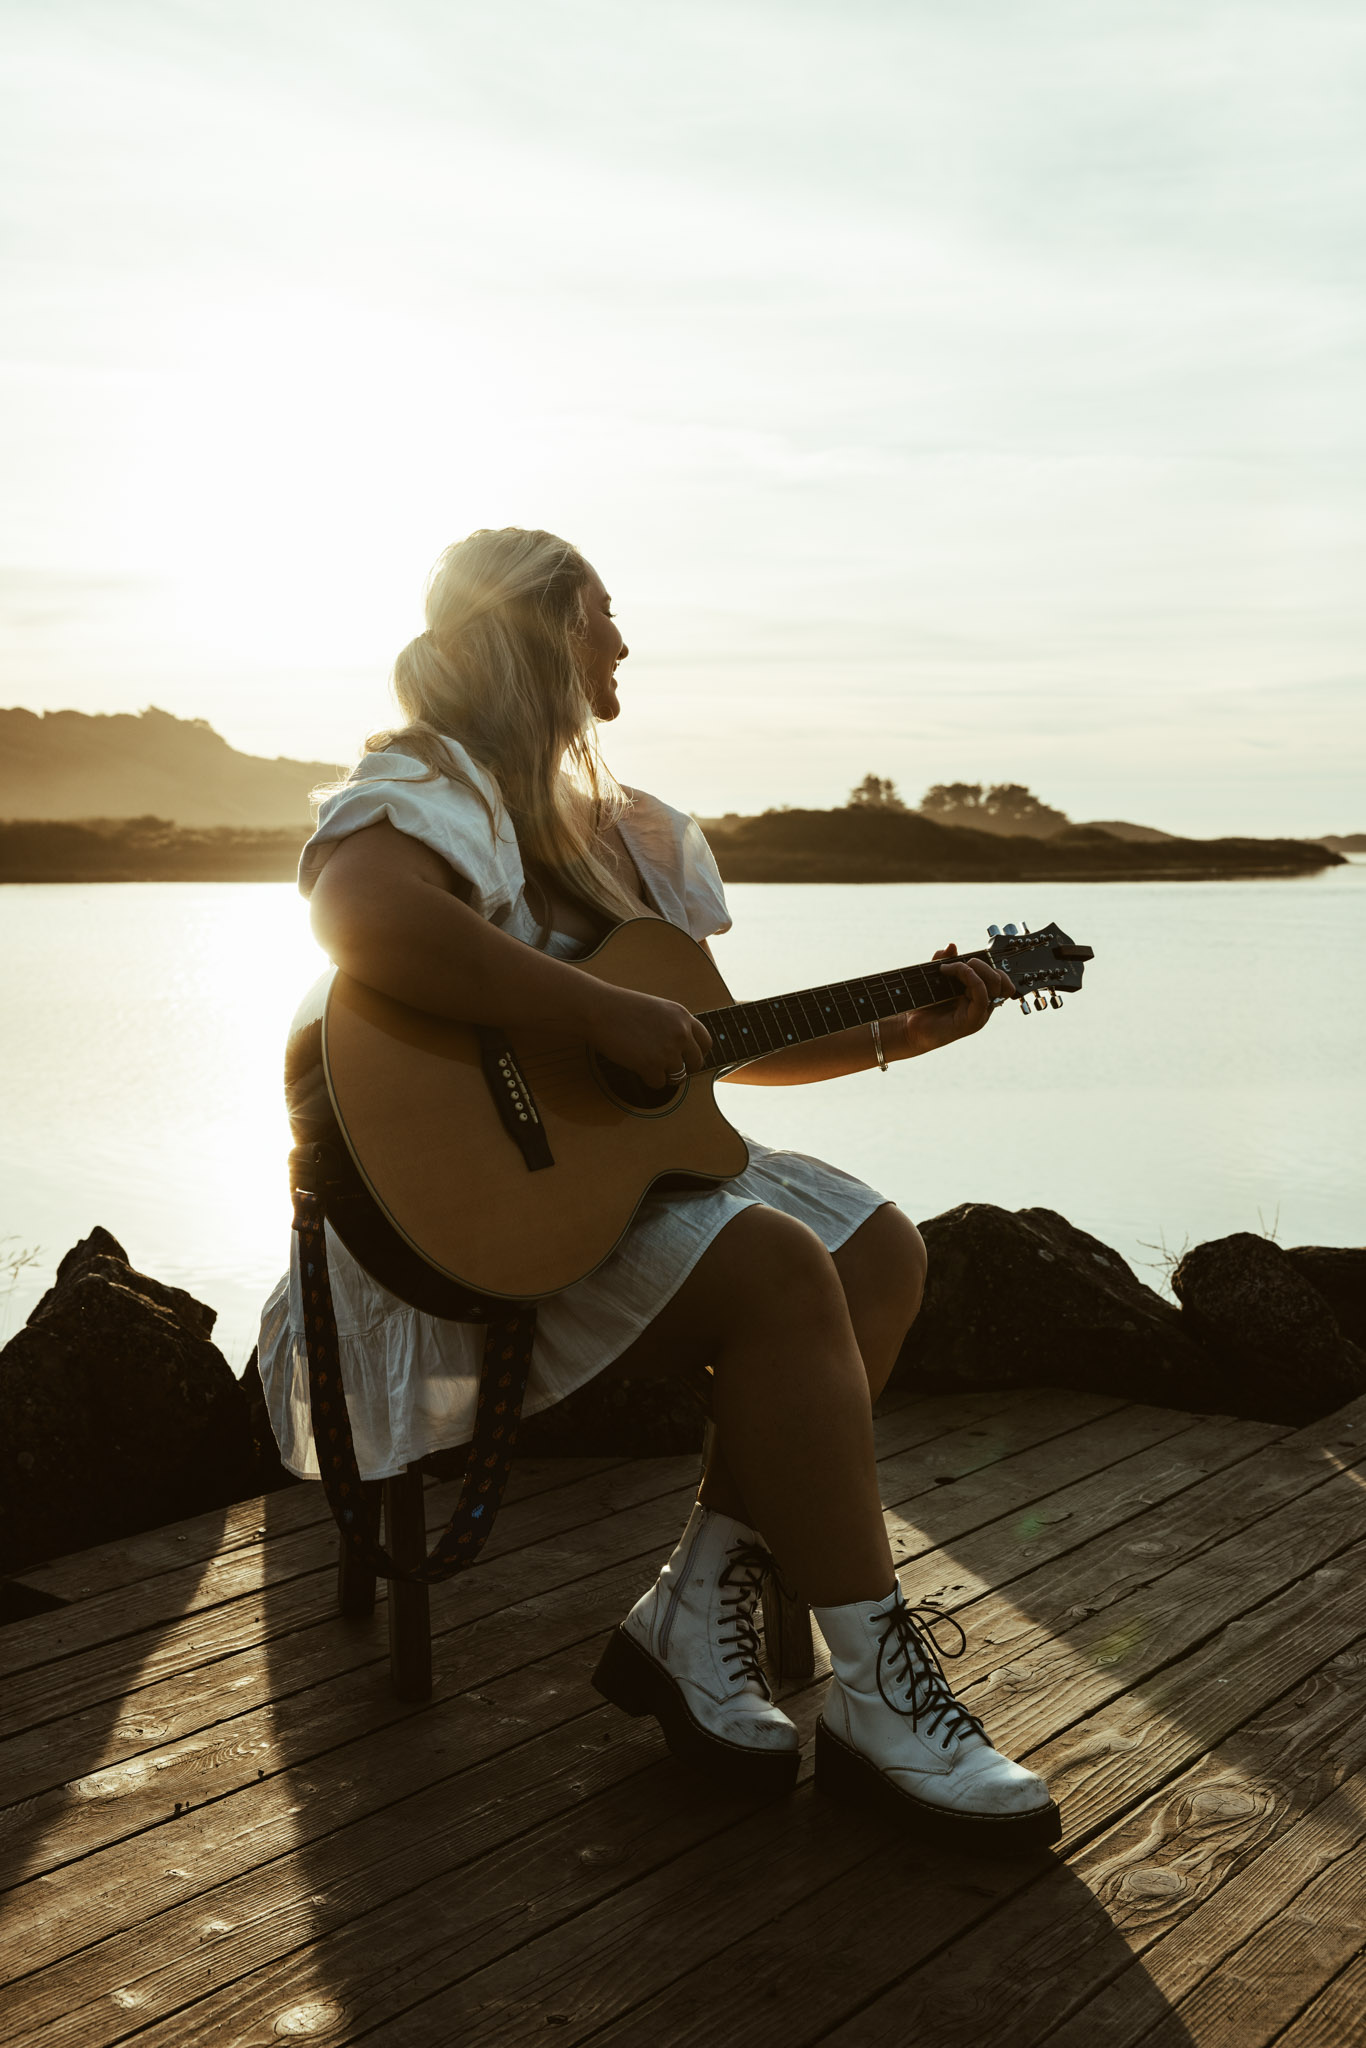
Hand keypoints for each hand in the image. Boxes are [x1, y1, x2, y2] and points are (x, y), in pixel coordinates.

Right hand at [585, 985, 712, 1087]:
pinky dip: (647, 1079)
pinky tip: (636, 1067)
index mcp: (682, 1016)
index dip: (697, 1053)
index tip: (687, 1059)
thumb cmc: (621, 1008)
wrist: (599, 1009)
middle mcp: (680, 1033)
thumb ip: (673, 1025)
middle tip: (667, 1068)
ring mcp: (667, 1050)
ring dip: (663, 1074)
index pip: (706, 1042)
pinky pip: (658, 1083)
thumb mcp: (657, 1009)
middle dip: (684, 1069)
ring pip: (678, 1076)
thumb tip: (681, 1048)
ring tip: (647, 1064)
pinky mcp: (651, 1064)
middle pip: (696, 1063)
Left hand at [889, 942, 1016, 1059]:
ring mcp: (979, 1014)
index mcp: (980, 996)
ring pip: (996, 985)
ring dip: (978, 968)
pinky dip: (972, 979)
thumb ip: (944, 961)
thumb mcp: (935, 977)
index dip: (990, 965)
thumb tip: (952, 946)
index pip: (1001, 979)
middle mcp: (983, 1006)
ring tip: (955, 967)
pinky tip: (957, 973)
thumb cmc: (924, 1005)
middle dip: (984, 964)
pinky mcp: (971, 1022)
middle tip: (960, 963)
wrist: (911, 1028)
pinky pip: (982, 996)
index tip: (967, 960)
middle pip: (1002, 981)